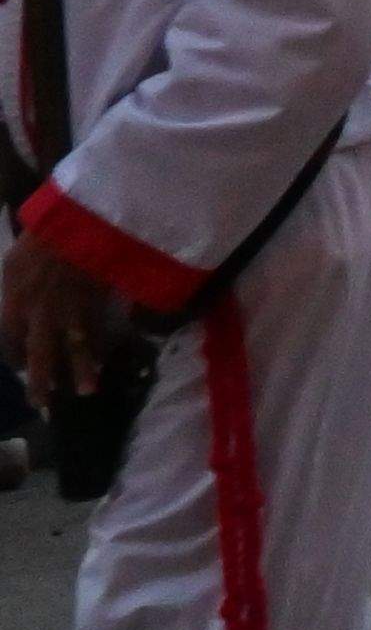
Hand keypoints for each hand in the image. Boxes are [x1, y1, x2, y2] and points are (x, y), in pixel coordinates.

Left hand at [3, 232, 121, 414]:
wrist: (78, 226)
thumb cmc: (40, 241)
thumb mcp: (12, 265)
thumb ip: (13, 289)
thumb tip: (14, 306)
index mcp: (16, 303)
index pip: (9, 341)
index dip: (12, 357)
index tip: (18, 367)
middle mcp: (42, 315)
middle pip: (40, 355)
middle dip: (41, 381)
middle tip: (43, 403)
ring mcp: (71, 312)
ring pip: (74, 349)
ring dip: (81, 372)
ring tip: (85, 392)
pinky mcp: (96, 304)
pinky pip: (97, 332)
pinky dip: (99, 349)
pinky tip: (102, 362)